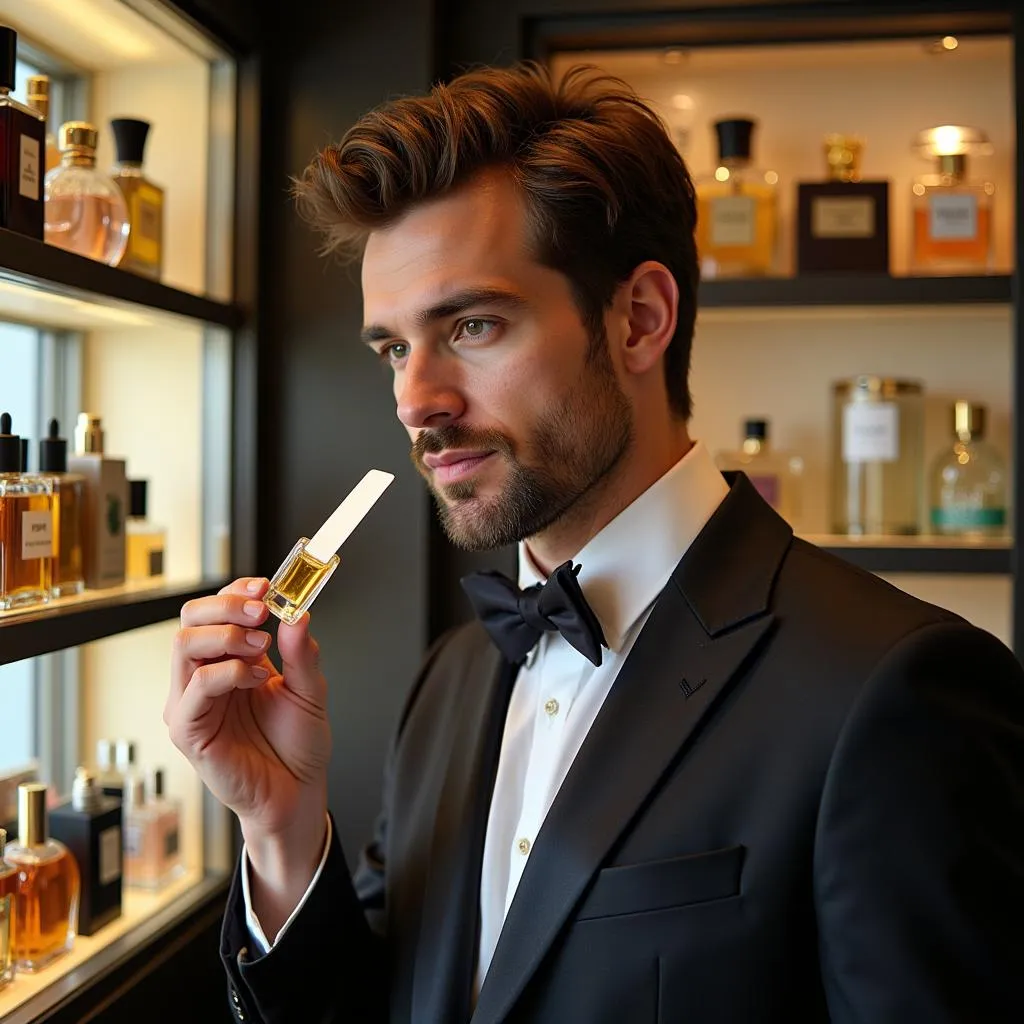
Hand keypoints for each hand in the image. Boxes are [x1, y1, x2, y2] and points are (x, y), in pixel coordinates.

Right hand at [166, 577, 330, 916]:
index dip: (236, 591)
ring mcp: (193, 702)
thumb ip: (303, 653)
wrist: (297, 793)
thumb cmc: (297, 745)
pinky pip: (195, 688)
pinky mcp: (189, 730)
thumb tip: (297, 614)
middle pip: (190, 619)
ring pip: (185, 645)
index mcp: (231, 661)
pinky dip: (227, 672)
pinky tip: (257, 678)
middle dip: (226, 605)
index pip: (216, 611)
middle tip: (261, 611)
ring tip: (263, 648)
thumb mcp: (310, 690)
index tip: (266, 585)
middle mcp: (205, 677)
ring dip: (227, 636)